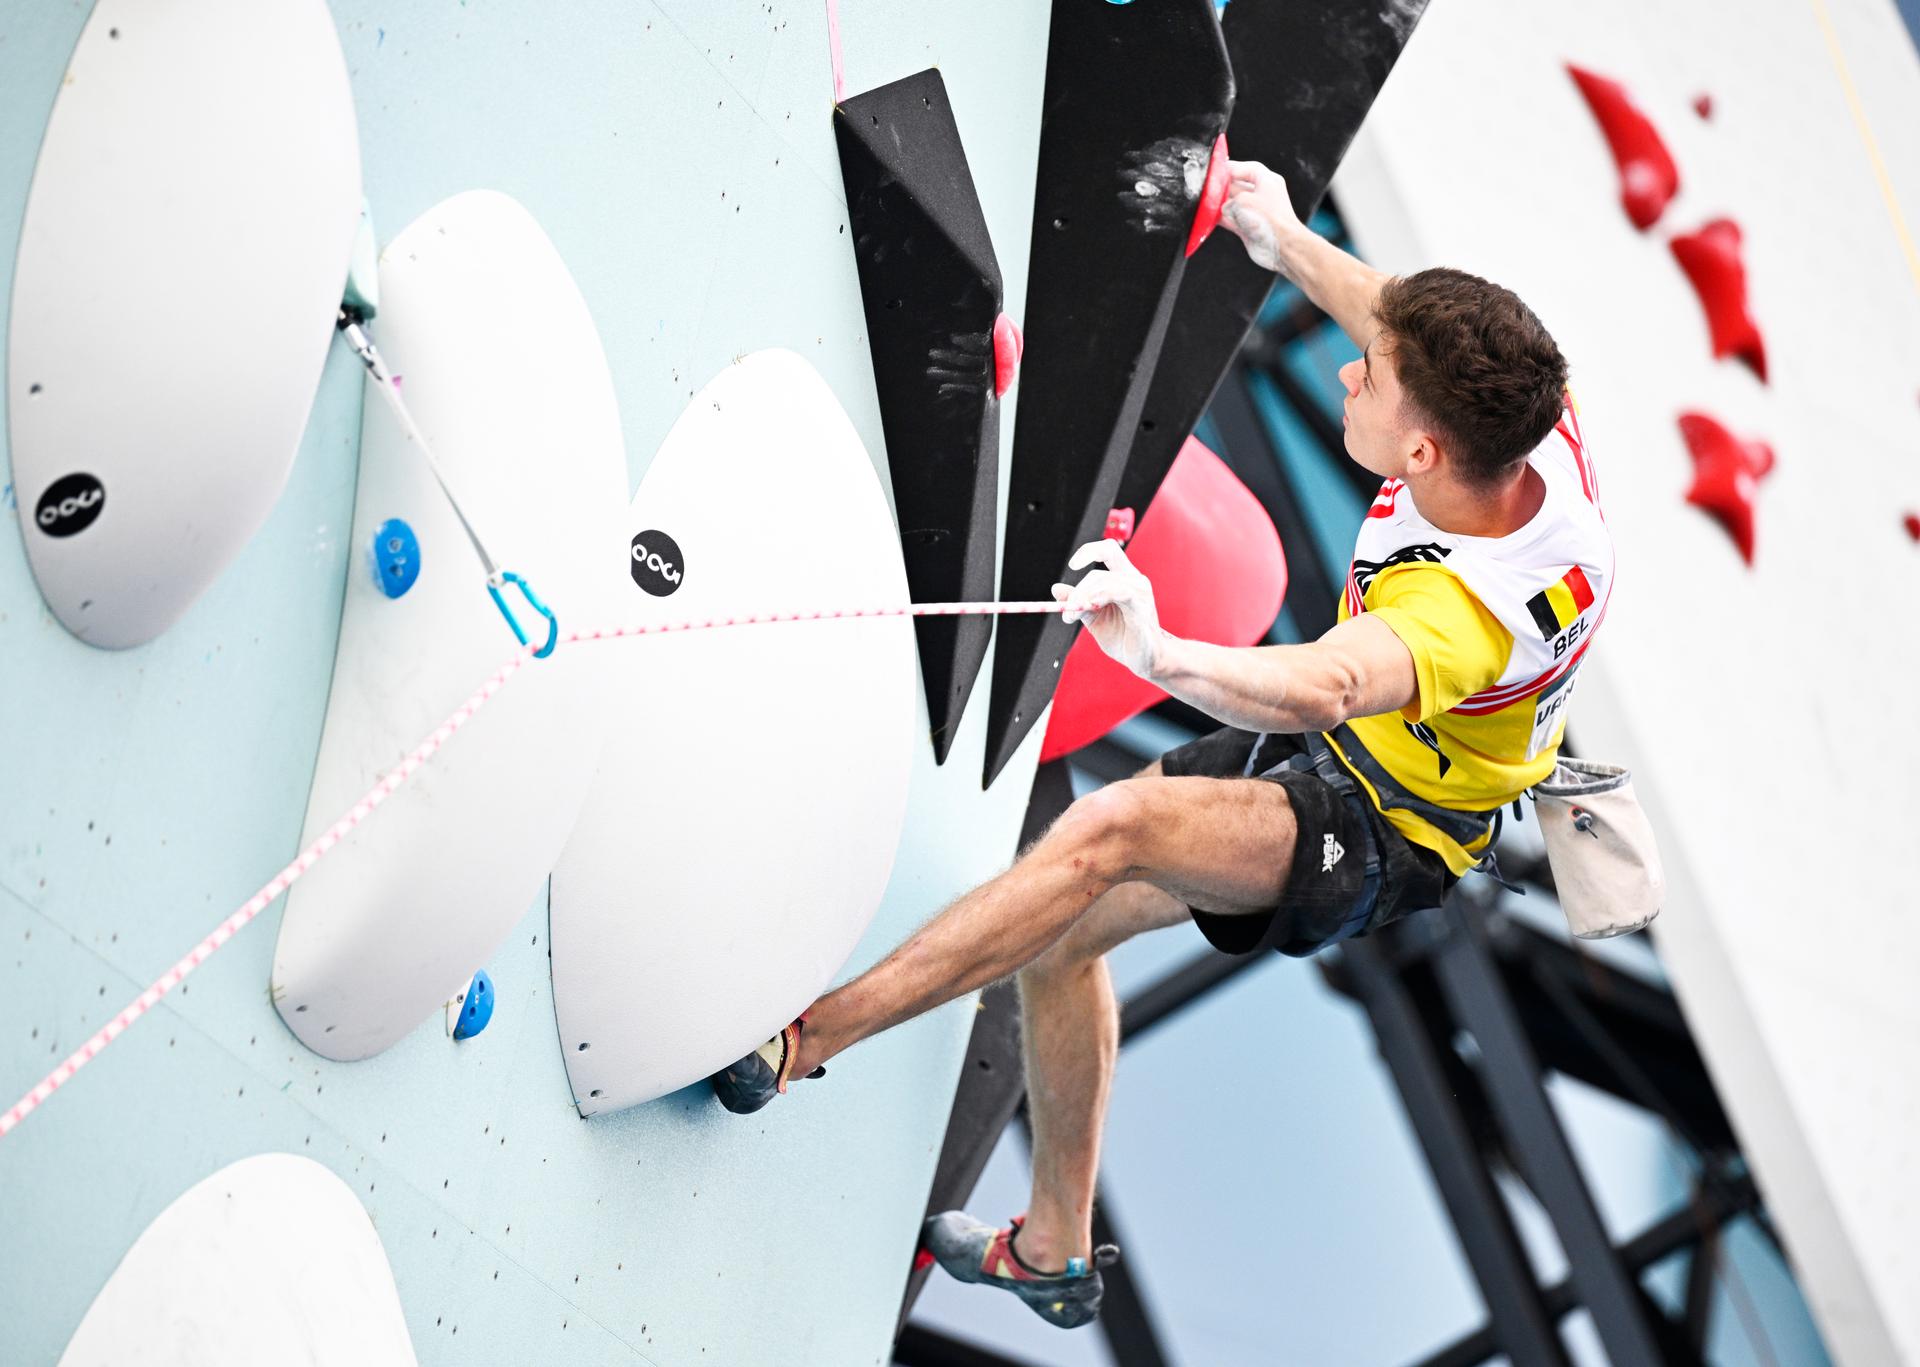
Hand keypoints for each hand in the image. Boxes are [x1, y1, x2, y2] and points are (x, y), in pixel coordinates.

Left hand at [1051, 539, 1162, 677]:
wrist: (1144, 659)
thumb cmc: (1123, 637)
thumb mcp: (1093, 618)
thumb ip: (1077, 602)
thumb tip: (1056, 589)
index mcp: (1125, 579)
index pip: (1108, 550)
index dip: (1089, 551)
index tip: (1072, 565)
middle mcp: (1135, 581)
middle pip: (1098, 574)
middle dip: (1077, 592)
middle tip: (1066, 611)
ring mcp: (1140, 592)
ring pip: (1104, 581)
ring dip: (1082, 597)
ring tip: (1071, 616)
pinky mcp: (1142, 607)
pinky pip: (1120, 592)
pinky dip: (1101, 595)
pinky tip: (1091, 604)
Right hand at [1219, 159, 1302, 273]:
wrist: (1281, 246)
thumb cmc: (1270, 219)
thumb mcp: (1243, 200)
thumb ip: (1228, 201)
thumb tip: (1222, 208)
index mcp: (1268, 181)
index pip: (1248, 169)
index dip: (1232, 168)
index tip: (1217, 170)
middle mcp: (1263, 195)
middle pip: (1238, 186)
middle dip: (1223, 187)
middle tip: (1208, 188)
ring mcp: (1256, 212)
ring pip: (1233, 204)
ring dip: (1221, 204)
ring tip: (1208, 203)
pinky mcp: (1250, 227)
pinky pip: (1232, 219)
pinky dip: (1222, 218)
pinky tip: (1211, 217)